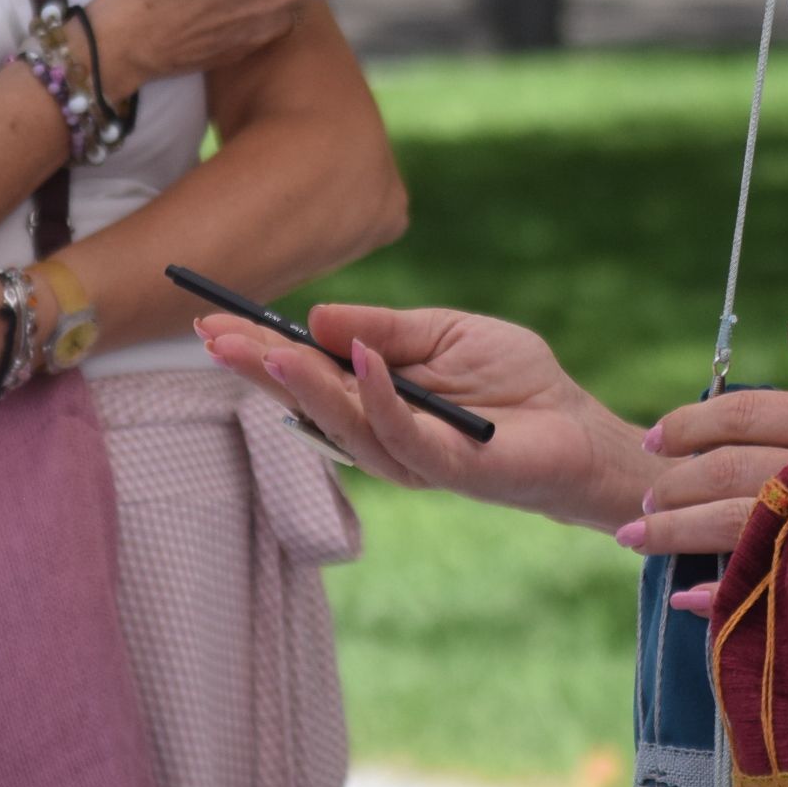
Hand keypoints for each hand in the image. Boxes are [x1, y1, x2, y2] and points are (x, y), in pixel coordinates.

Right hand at [195, 302, 650, 531]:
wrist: (577, 428)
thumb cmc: (515, 381)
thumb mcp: (445, 333)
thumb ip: (384, 328)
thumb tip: (317, 318)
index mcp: (374, 398)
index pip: (306, 372)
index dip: (258, 348)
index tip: (210, 318)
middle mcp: (380, 433)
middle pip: (308, 401)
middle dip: (259, 367)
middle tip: (213, 335)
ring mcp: (409, 456)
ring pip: (345, 421)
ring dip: (306, 383)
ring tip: (270, 349)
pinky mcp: (447, 468)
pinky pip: (403, 432)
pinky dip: (379, 395)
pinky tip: (360, 360)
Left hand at [642, 318, 787, 610]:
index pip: (754, 412)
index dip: (698, 421)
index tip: (656, 434)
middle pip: (736, 471)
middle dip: (675, 484)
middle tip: (636, 499)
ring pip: (744, 526)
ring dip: (682, 535)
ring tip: (637, 541)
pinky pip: (776, 590)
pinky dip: (727, 596)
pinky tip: (687, 600)